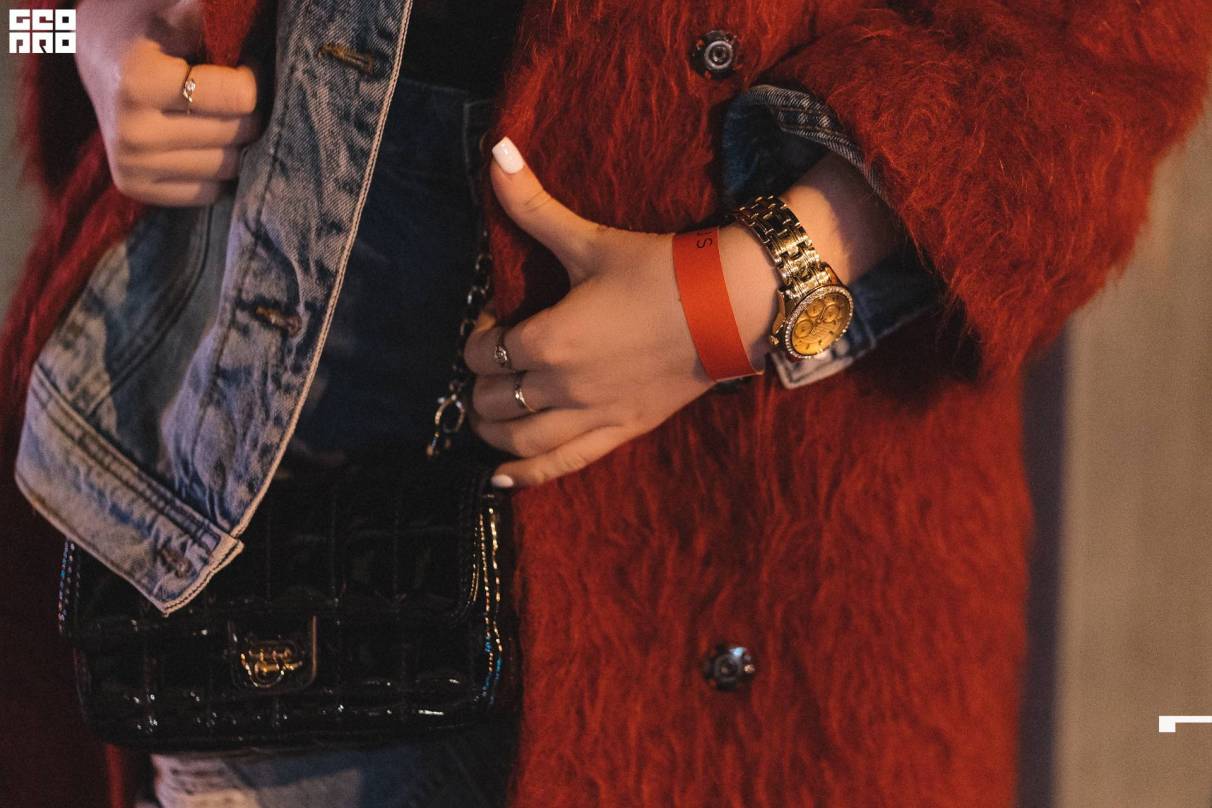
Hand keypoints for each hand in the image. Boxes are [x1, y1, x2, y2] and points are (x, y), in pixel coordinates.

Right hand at [75, 0, 263, 205]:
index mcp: (139, 81)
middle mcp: (132, 131)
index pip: (242, 97)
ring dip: (236, 142)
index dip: (251, 76)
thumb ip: (197, 11)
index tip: (239, 64)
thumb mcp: (169, 8)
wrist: (97, 56)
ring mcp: (133, 166)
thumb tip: (221, 10)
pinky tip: (202, 141)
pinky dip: (217, 169)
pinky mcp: (136, 188)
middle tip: (230, 91)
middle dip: (246, 110)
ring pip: (230, 167)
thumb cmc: (147, 27)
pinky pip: (211, 192)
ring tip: (216, 113)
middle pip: (239, 133)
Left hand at [465, 138, 715, 487]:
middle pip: (493, 401)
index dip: (477, 340)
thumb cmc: (661, 269)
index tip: (493, 324)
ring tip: (484, 417)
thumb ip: (533, 204)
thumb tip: (495, 149)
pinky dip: (526, 474)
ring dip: (490, 431)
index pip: (483, 355)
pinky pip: (563, 465)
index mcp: (551, 340)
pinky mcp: (621, 431)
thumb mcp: (590, 239)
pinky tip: (501, 477)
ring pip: (519, 441)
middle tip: (490, 364)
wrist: (732, 305)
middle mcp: (564, 388)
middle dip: (480, 384)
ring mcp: (593, 416)